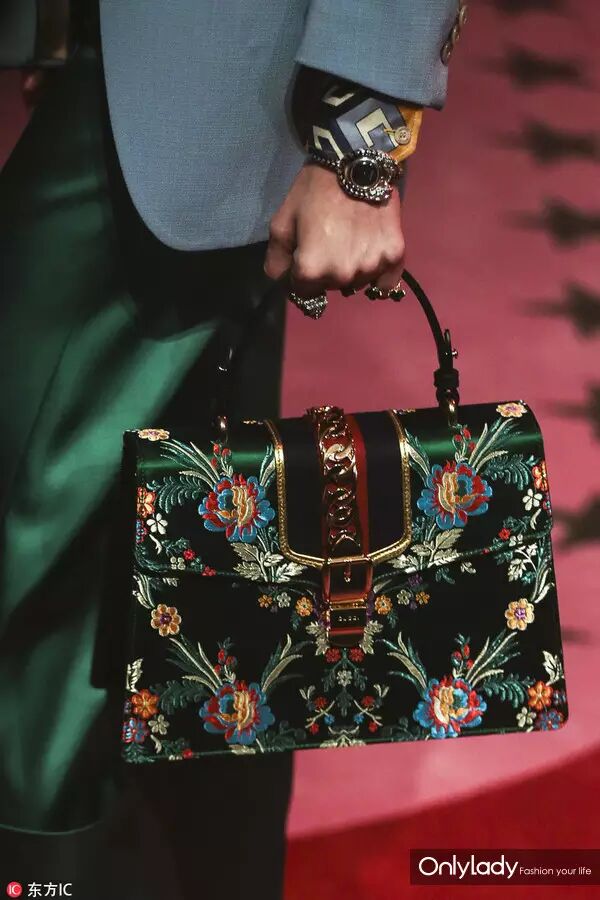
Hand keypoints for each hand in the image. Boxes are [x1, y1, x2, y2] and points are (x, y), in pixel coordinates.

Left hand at [264, 162, 404, 297]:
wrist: (355, 162)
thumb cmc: (314, 190)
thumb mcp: (281, 222)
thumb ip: (276, 260)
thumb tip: (282, 282)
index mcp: (312, 270)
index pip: (304, 293)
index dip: (301, 277)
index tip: (306, 258)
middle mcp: (342, 276)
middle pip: (331, 287)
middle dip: (326, 272)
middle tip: (329, 242)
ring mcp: (371, 267)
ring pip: (356, 283)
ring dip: (351, 271)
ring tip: (350, 242)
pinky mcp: (394, 257)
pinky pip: (385, 284)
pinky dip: (378, 277)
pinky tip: (370, 257)